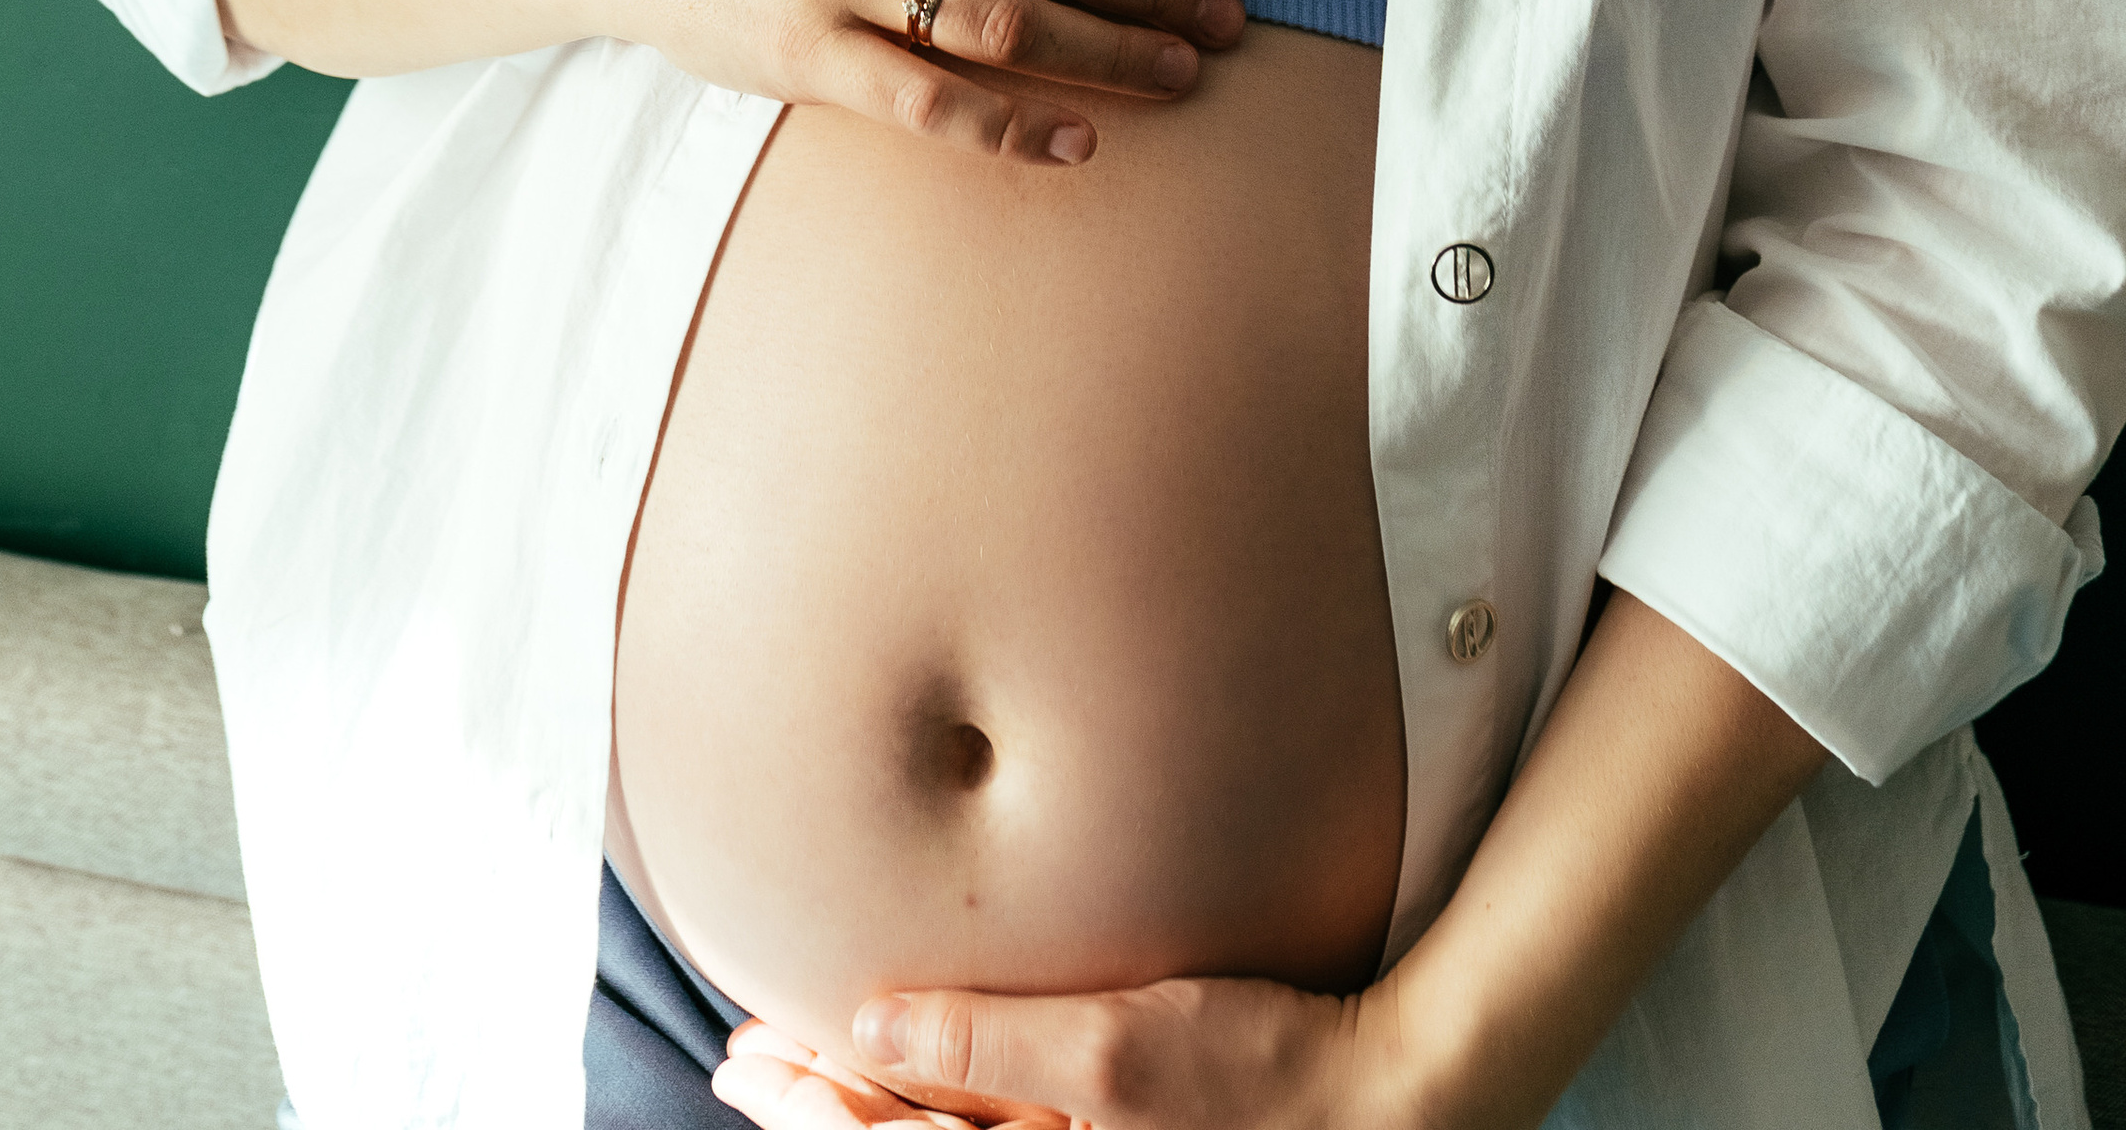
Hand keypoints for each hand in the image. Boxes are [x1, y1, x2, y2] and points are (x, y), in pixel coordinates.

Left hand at [711, 972, 1426, 1129]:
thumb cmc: (1263, 1076)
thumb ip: (987, 1044)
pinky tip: (903, 1071)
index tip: (748, 1054)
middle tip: (741, 1056)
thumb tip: (868, 1021)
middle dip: (813, 1109)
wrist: (1389, 1092)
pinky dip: (931, 1108)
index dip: (806, 1108)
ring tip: (789, 1062)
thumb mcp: (1115, 1053)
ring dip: (858, 1107)